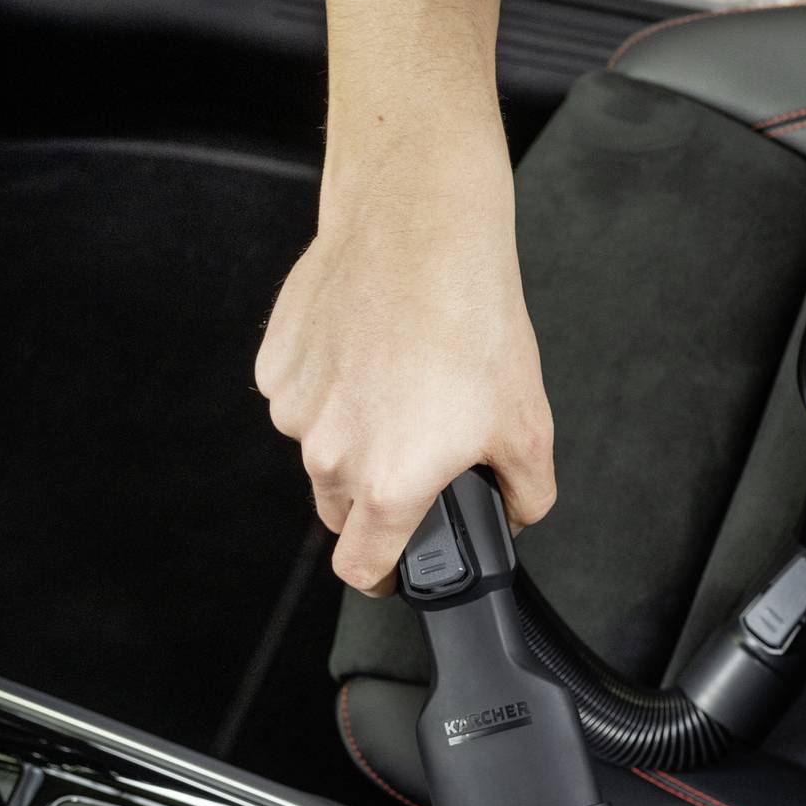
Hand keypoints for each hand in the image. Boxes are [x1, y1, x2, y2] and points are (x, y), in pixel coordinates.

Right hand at [257, 103, 555, 591]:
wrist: (421, 228)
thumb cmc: (471, 316)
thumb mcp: (528, 423)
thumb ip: (525, 493)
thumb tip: (518, 513)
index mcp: (389, 482)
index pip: (361, 568)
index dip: (384, 577)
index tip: (393, 570)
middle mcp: (330, 453)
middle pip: (340, 509)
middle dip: (373, 499)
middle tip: (416, 452)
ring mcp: (295, 407)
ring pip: (317, 449)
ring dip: (349, 436)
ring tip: (399, 383)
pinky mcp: (277, 361)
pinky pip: (300, 396)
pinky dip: (328, 387)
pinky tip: (368, 352)